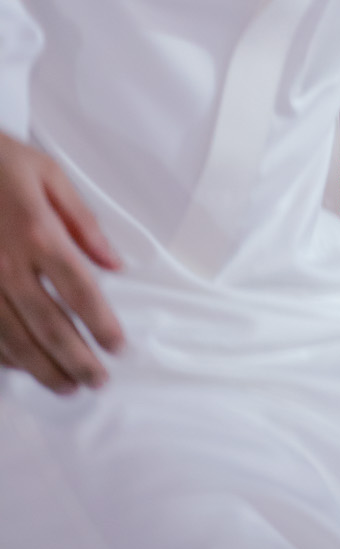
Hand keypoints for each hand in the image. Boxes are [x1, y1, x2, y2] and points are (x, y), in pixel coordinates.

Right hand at [0, 130, 123, 392]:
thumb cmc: (0, 162)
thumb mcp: (50, 175)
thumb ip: (83, 222)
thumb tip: (114, 263)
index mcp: (38, 233)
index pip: (79, 290)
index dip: (101, 323)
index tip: (118, 347)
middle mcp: (7, 266)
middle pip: (48, 324)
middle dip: (76, 358)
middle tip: (98, 381)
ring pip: (13, 339)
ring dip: (42, 368)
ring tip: (67, 386)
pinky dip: (5, 357)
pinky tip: (23, 368)